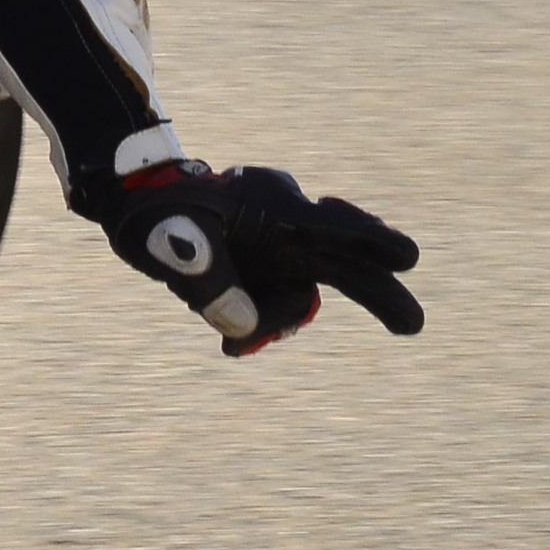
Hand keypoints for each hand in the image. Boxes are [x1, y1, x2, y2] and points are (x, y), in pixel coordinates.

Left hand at [92, 162, 424, 357]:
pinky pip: (277, 307)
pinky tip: (231, 343)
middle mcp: (291, 227)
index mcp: (274, 204)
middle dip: (380, 295)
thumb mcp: (167, 241)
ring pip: (299, 298)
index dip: (370, 241)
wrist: (137, 204)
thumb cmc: (156, 211)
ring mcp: (285, 250)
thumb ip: (205, 282)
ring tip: (231, 344)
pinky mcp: (273, 270)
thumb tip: (242, 329)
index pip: (330, 224)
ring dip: (272, 323)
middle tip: (411, 326)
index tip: (406, 257)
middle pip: (347, 264)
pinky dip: (258, 325)